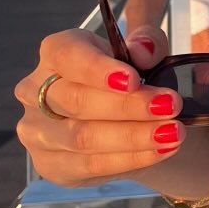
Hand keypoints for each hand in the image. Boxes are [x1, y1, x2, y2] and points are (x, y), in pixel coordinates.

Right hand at [15, 26, 183, 187]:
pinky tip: (161, 150)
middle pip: (78, 101)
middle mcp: (36, 91)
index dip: (98, 69)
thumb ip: (148, 42)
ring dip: (133, 137)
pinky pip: (91, 165)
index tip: (133, 80)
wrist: (125, 115)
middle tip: (170, 106)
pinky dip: (131, 158)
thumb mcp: (144, 49)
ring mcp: (39, 131)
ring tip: (173, 132)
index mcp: (56, 52)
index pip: (68, 56)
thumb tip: (145, 50)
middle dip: (129, 106)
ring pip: (83, 137)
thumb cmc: (130, 74)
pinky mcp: (51, 164)